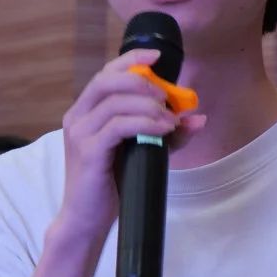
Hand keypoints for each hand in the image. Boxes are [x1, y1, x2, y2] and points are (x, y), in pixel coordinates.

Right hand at [56, 52, 206, 245]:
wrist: (87, 220)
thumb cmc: (112, 184)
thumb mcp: (144, 151)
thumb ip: (168, 133)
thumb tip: (198, 118)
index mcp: (86, 111)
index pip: (107, 73)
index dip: (132, 60)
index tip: (158, 57)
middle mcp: (78, 117)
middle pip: (108, 81)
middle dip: (142, 81)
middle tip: (167, 95)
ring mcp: (80, 133)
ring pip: (115, 102)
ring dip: (148, 106)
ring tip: (170, 119)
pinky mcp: (87, 151)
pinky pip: (117, 126)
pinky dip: (144, 123)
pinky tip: (163, 129)